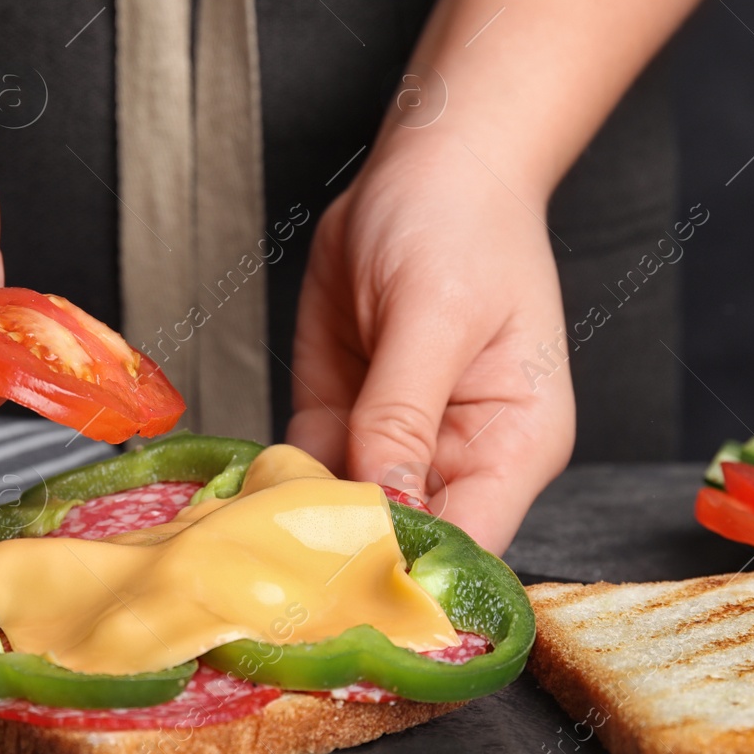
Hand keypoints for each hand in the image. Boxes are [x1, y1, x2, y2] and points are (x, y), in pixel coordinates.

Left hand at [286, 132, 574, 552]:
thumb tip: (387, 503)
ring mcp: (398, 440)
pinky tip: (241, 489)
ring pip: (345, 512)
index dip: (409, 573)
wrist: (429, 165)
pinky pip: (307, 466)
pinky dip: (275, 480)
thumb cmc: (460, 223)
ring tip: (246, 535)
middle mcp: (459, 456)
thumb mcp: (432, 316)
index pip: (470, 543)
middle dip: (341, 557)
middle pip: (402, 542)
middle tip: (274, 571)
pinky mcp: (346, 415)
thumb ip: (404, 414)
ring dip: (297, 522)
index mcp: (513, 444)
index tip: (342, 587)